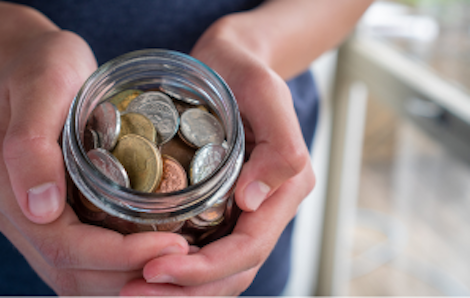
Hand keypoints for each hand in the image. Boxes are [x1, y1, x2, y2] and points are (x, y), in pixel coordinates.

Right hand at [0, 4, 188, 294]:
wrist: (28, 66)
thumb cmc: (37, 66)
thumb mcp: (41, 88)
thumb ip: (31, 143)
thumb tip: (41, 207)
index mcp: (17, 197)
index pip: (71, 250)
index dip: (124, 255)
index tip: (175, 244)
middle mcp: (30, 222)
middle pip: (82, 275)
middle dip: (139, 272)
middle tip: (191, 257)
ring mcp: (46, 224)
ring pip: (87, 277)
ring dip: (136, 276)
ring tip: (183, 259)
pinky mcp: (63, 218)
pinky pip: (91, 260)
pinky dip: (127, 265)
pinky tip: (161, 249)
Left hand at [119, 16, 314, 295]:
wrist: (231, 63)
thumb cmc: (247, 73)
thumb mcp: (266, 94)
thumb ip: (279, 149)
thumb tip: (252, 202)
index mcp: (285, 189)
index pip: (248, 247)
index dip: (205, 269)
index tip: (154, 270)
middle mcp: (267, 207)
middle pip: (232, 270)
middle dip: (186, 290)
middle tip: (132, 292)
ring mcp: (244, 210)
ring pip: (219, 271)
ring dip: (179, 290)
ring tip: (132, 291)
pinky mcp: (221, 205)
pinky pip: (204, 249)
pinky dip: (177, 269)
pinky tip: (143, 269)